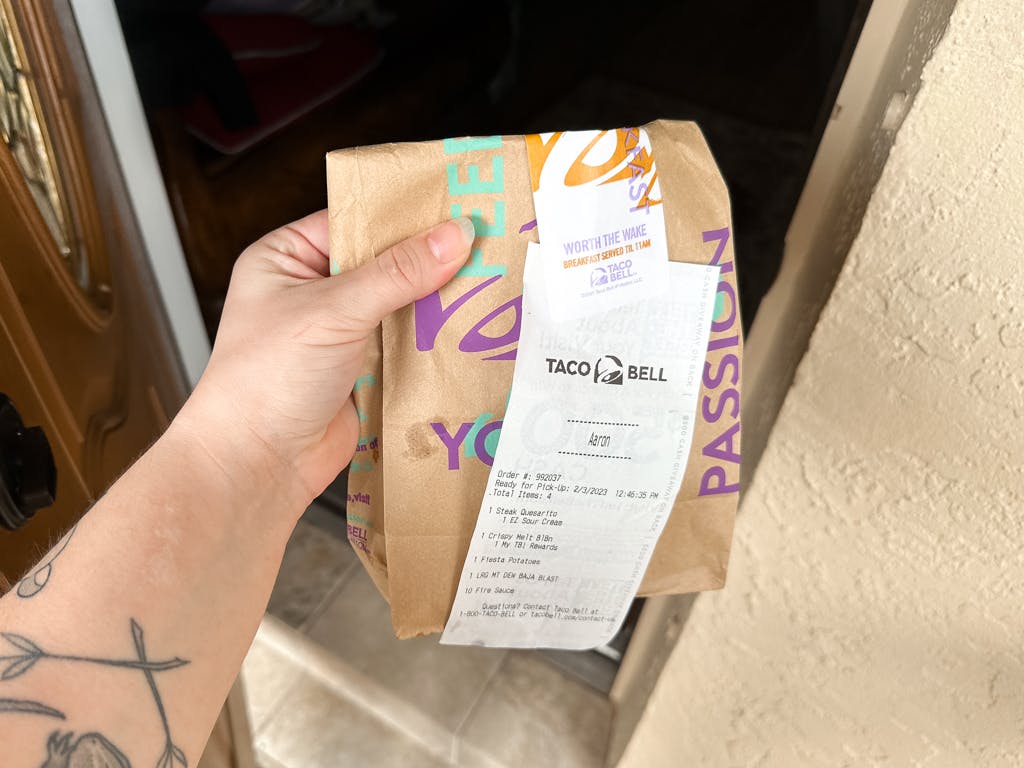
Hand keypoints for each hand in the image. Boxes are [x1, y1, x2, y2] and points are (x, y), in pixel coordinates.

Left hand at [172, 211, 473, 508]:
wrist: (258, 464)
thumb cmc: (268, 378)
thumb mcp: (334, 310)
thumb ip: (398, 273)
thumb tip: (454, 236)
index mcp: (286, 258)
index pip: (354, 219)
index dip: (403, 213)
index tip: (456, 204)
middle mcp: (311, 291)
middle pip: (383, 261)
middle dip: (428, 259)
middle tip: (484, 243)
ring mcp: (338, 332)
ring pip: (399, 304)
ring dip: (435, 300)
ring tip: (487, 280)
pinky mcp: (362, 370)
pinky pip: (406, 343)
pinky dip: (433, 338)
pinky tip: (468, 326)